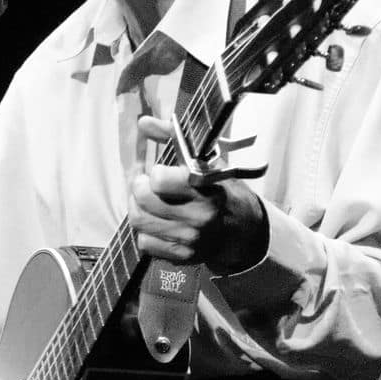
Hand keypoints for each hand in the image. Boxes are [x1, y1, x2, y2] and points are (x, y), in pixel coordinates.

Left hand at [129, 114, 267, 274]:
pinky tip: (156, 222)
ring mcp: (190, 239)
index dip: (154, 173)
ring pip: (139, 222)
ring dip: (137, 207)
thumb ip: (173, 138)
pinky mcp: (182, 256)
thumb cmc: (221, 190)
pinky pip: (144, 243)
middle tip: (146, 184)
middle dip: (139, 188)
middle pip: (143, 200)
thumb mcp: (206, 160)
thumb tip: (143, 122)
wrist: (243, 230)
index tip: (160, 172)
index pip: (160, 180)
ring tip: (147, 201)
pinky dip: (145, 231)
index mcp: (207, 189)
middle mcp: (199, 216)